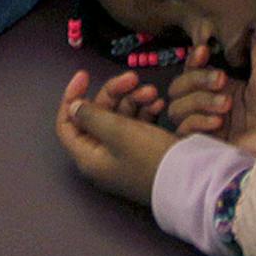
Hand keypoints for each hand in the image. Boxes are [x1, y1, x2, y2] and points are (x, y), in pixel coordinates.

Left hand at [55, 70, 176, 203]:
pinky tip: (160, 104)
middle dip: (115, 93)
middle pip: (98, 114)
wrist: (188, 181)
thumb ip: (91, 115)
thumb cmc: (148, 157)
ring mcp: (122, 153)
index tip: (85, 75)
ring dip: (134, 100)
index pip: (67, 123)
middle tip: (134, 77)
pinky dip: (145, 112)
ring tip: (153, 92)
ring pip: (120, 117)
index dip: (72, 97)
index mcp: (88, 155)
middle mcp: (102, 155)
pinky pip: (137, 126)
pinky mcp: (142, 151)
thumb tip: (73, 107)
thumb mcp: (117, 131)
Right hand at [166, 38, 255, 156]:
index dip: (194, 59)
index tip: (204, 51)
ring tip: (225, 105)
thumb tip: (252, 26)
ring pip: (178, 108)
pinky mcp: (209, 145)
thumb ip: (254, 42)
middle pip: (179, 88)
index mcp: (229, 84)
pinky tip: (218, 121)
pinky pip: (184, 131)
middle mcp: (216, 102)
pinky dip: (196, 121)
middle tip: (222, 80)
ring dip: (198, 100)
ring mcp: (211, 124)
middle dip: (196, 79)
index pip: (194, 69)